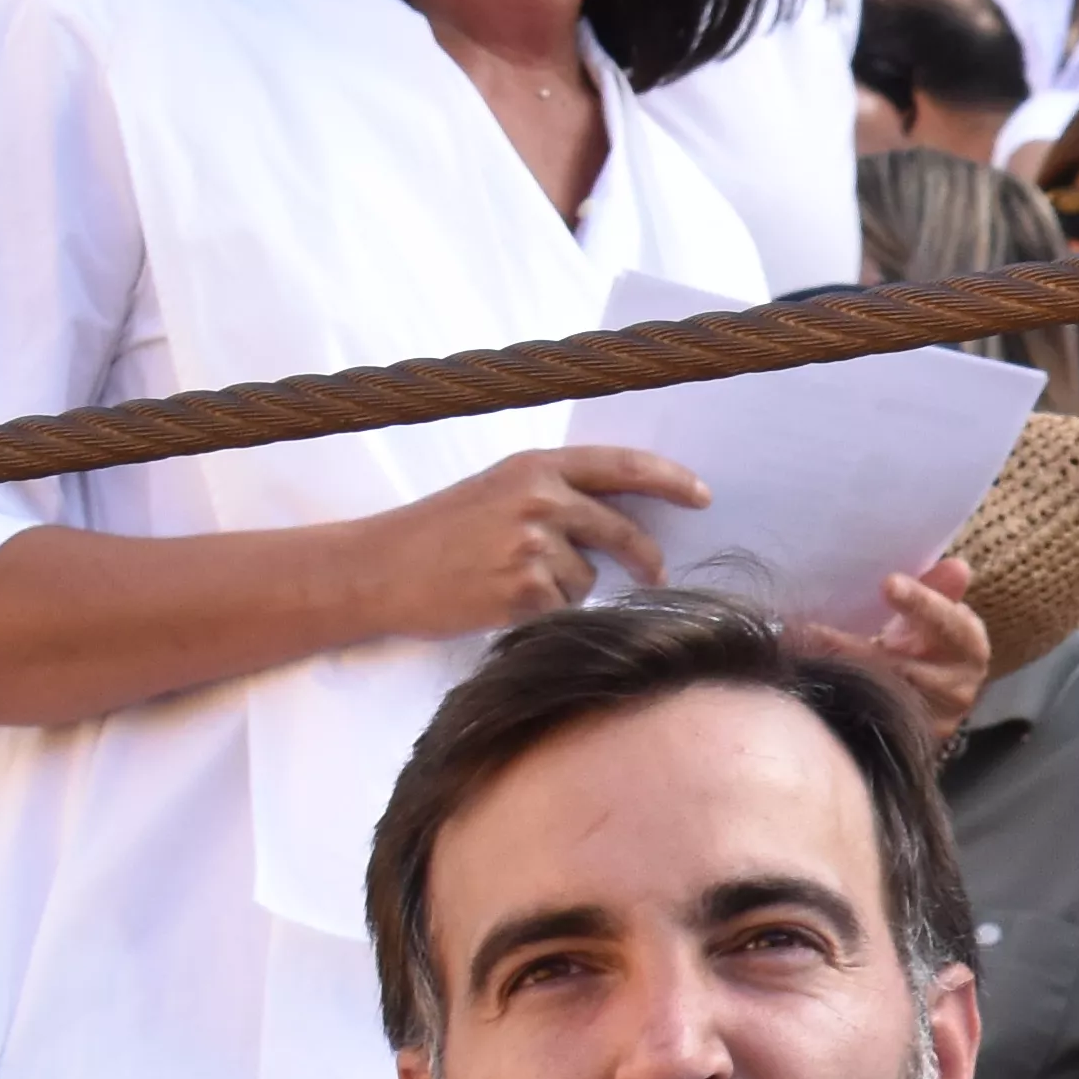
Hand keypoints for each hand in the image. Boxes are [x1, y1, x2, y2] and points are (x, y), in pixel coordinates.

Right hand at [340, 447, 708, 642]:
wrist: (377, 569)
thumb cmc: (438, 533)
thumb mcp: (497, 492)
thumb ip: (556, 496)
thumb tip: (623, 520)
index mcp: (535, 467)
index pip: (622, 466)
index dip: (669, 479)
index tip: (702, 495)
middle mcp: (540, 500)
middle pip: (622, 531)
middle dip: (645, 558)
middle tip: (655, 574)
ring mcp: (534, 545)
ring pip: (589, 578)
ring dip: (564, 588)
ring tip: (506, 580)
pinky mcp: (526, 589)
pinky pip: (563, 608)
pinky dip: (541, 612)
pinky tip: (498, 601)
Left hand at [794, 560, 987, 751]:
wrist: (928, 698)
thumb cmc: (923, 645)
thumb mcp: (931, 615)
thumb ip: (938, 590)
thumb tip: (957, 566)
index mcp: (969, 647)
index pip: (949, 623)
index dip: (921, 603)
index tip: (887, 583)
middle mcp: (959, 688)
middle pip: (906, 667)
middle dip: (855, 649)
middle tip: (811, 631)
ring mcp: (937, 720)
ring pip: (884, 696)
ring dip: (840, 675)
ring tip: (800, 654)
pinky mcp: (911, 742)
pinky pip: (872, 721)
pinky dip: (841, 700)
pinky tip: (811, 684)